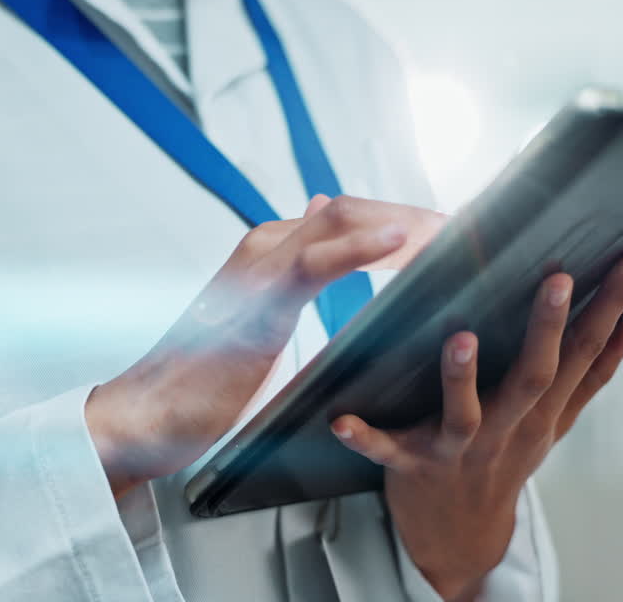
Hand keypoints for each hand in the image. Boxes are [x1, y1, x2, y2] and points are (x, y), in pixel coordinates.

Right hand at [86, 195, 446, 496]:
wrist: (153, 413)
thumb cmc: (207, 379)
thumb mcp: (264, 320)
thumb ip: (296, 277)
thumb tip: (324, 231)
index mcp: (272, 252)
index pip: (348, 218)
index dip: (402, 219)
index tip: (449, 232)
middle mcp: (266, 246)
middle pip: (353, 210)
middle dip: (414, 215)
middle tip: (469, 227)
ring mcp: (259, 265)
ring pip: (341, 221)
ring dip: (403, 224)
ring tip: (453, 232)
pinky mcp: (257, 298)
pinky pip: (317, 260)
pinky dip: (362, 246)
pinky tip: (402, 242)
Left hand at [331, 249, 622, 600]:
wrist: (463, 537)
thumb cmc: (508, 459)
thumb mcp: (556, 422)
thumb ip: (591, 376)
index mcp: (542, 411)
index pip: (584, 352)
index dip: (610, 306)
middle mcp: (507, 428)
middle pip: (533, 377)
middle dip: (546, 329)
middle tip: (558, 277)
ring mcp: (458, 450)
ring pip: (463, 415)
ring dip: (461, 379)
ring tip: (461, 338)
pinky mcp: (411, 466)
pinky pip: (385, 452)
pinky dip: (364, 438)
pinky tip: (340, 421)